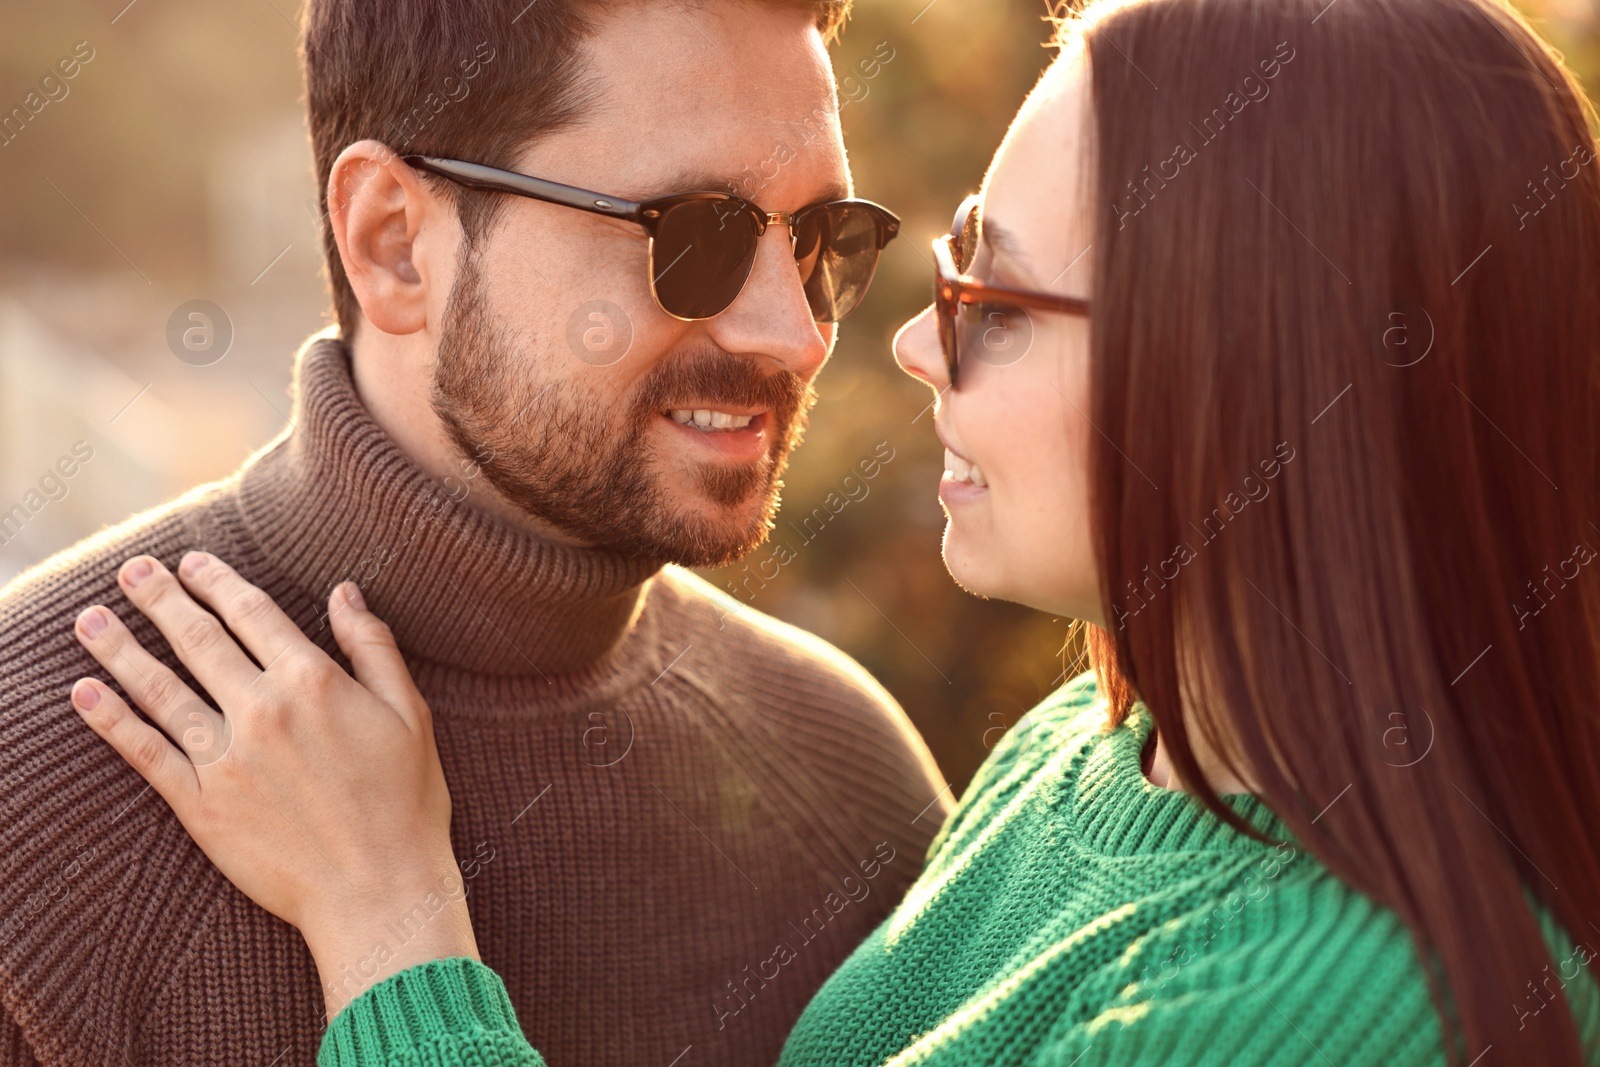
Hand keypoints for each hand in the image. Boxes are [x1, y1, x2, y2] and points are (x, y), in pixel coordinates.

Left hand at [68, 551, 478, 1018]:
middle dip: (161, 599)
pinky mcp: (201, 805)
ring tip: (90, 619)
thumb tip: (345, 592)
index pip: (252, 613)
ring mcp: (226, 759)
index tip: (193, 561)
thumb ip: (373, 647)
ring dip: (119, 648)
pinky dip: (111, 721)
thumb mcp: (411, 713)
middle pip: (198, 639)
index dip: (218, 582)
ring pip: (159, 689)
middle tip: (131, 570)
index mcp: (314, 681)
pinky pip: (146, 754)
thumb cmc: (407, 803)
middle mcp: (262, 711)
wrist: (379, 892)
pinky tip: (83, 694)